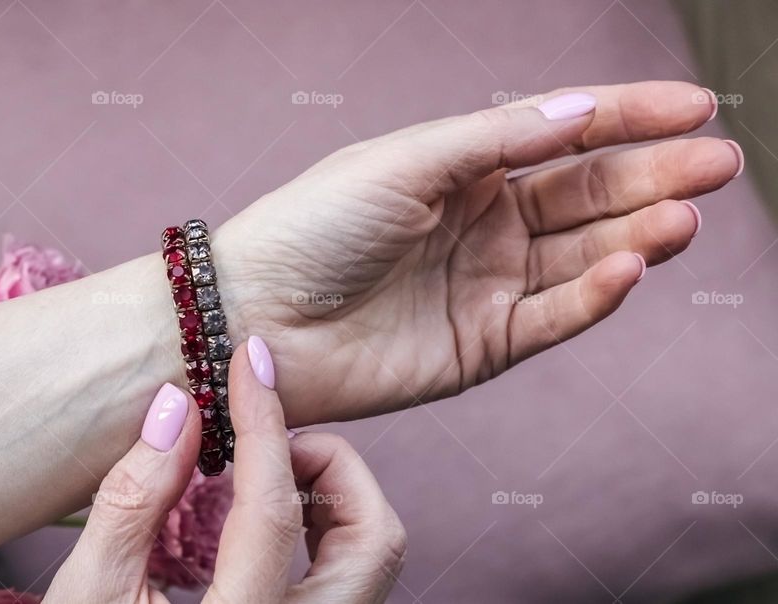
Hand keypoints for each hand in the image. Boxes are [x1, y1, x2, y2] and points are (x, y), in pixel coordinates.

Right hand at [45, 338, 404, 602]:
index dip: (263, 422)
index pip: (275, 510)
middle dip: (328, 463)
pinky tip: (266, 516)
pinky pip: (353, 572)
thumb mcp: (92, 596)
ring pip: (375, 554)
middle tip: (262, 446)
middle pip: (374, 536)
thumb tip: (176, 408)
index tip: (250, 362)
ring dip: (333, 492)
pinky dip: (324, 524)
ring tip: (261, 477)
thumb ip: (133, 501)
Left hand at [215, 81, 741, 423]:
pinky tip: (630, 266)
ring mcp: (486, 285)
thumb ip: (494, 139)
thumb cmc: (312, 226)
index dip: (628, 118)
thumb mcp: (404, 162)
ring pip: (582, 256)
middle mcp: (482, 224)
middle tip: (717, 163)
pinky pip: (553, 316)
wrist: (254, 316)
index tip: (694, 107)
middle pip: (587, 194)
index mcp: (461, 168)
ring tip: (684, 213)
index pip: (561, 136)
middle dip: (653, 175)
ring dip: (636, 234)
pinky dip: (593, 294)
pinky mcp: (482, 345)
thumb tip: (580, 109)